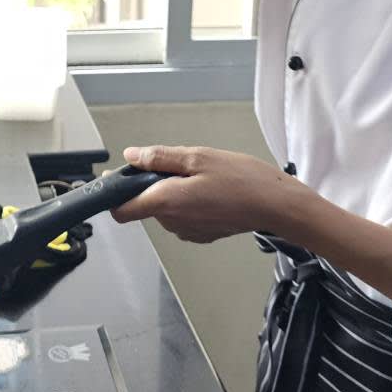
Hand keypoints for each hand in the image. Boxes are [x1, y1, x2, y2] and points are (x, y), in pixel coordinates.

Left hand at [111, 144, 307, 243]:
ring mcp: (187, 232)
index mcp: (165, 202)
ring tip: (200, 176)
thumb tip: (132, 156)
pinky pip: (182, 216)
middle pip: (145, 204)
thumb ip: (159, 158)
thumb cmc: (242, 180)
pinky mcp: (201, 234)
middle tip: (179, 165)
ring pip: (165, 208)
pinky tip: (209, 190)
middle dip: (152, 183)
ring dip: (172, 191)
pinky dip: (188, 202)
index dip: (115, 193)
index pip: (120, 211)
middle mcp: (172, 223)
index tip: (121, 176)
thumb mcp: (197, 156)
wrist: (276, 205)